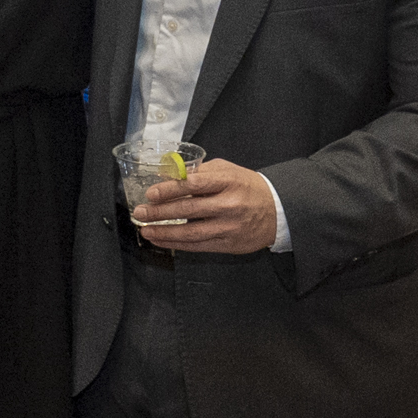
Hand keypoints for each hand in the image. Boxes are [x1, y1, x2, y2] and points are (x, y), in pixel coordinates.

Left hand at [132, 157, 281, 255]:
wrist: (278, 211)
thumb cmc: (248, 188)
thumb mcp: (229, 171)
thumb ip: (201, 172)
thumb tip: (170, 175)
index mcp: (229, 182)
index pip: (195, 184)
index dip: (171, 189)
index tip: (151, 193)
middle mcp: (229, 205)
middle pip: (189, 208)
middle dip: (160, 212)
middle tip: (140, 212)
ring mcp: (229, 227)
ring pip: (191, 232)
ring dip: (164, 232)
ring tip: (146, 229)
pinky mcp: (228, 244)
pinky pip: (197, 246)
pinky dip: (176, 243)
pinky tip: (161, 239)